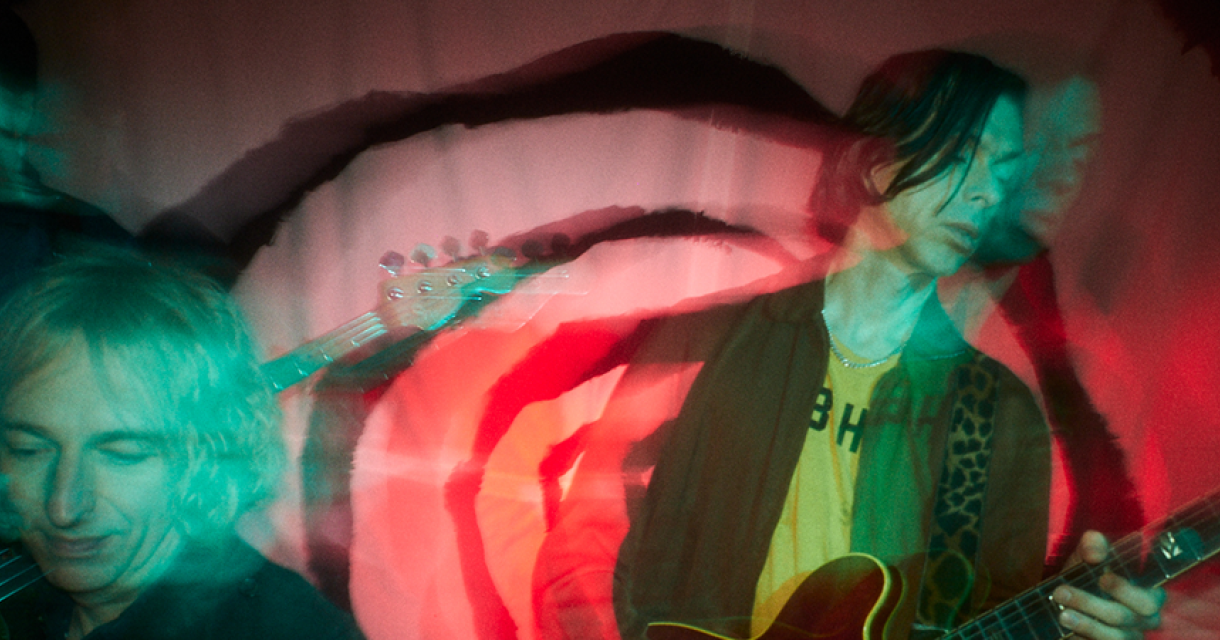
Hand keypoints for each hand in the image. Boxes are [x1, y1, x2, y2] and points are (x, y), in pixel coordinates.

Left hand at [1052, 531, 1166, 638]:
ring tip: (1061, 614)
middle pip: (1124, 617)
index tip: (1102, 577)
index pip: (1149, 599)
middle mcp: (1142, 621)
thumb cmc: (1087, 575)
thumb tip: (1095, 554)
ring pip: (1113, 637)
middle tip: (1062, 592)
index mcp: (1147, 596)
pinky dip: (1081, 639)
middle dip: (1092, 605)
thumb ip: (1093, 545)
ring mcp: (1127, 638)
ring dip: (1085, 624)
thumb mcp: (1087, 556)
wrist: (1066, 599)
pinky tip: (1065, 633)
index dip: (1126, 590)